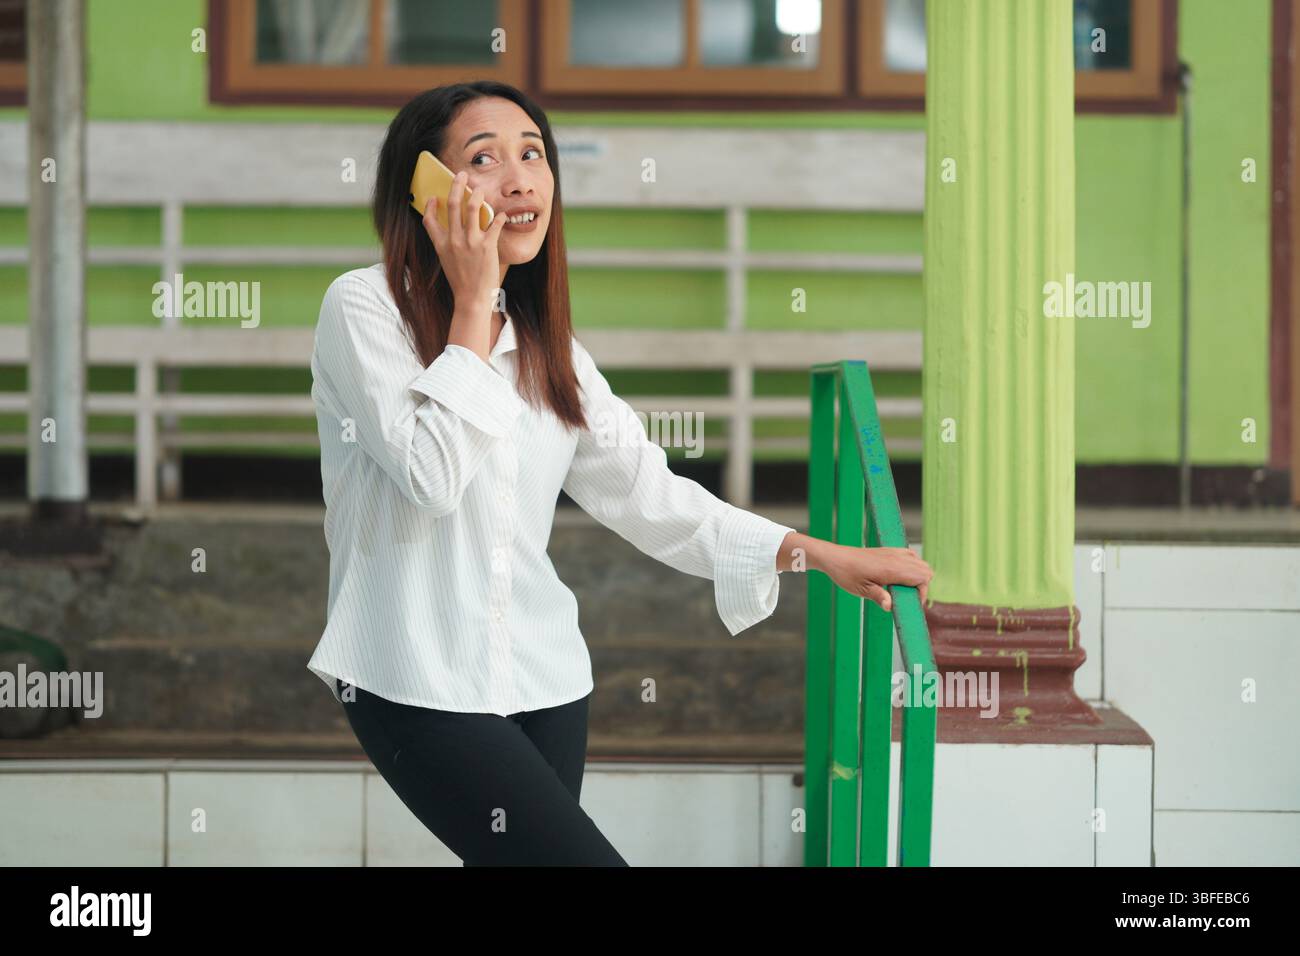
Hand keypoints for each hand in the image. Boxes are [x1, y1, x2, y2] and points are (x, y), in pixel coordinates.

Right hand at [422, 169, 507, 312]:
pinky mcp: (487, 246)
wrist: (472, 299)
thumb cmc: (461, 282)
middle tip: (462, 174)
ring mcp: (470, 242)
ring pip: (473, 208)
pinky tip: (502, 214)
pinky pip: (494, 223)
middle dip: (457, 185)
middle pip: (453, 204)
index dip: (430, 206)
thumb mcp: (446, 262)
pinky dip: (499, 216)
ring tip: (481, 189)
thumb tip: (453, 231)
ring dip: (478, 194)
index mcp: (441, 244)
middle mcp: (454, 239)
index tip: (434, 197)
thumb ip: (447, 244)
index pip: (429, 219)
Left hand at [818, 543, 931, 611]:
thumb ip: (879, 597)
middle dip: (923, 586)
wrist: (836, 557)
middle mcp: (896, 558)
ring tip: (904, 589)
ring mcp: (894, 553)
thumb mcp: (862, 590)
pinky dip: (912, 566)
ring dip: (918, 576)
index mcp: (892, 569)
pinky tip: (900, 576)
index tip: (910, 604)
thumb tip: (889, 606)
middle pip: (926, 570)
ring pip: (920, 562)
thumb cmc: (847, 574)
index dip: (922, 593)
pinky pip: (911, 556)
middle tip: (908, 598)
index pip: (923, 578)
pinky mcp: (889, 551)